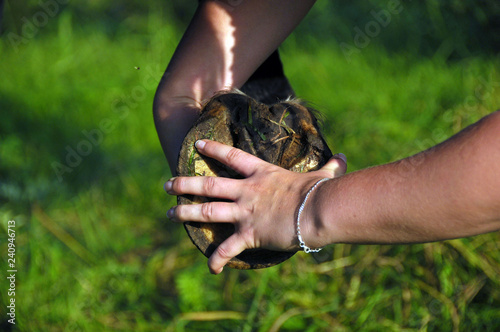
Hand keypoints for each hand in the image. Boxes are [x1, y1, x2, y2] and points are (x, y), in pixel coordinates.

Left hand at [165, 139, 346, 273]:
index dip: (212, 148)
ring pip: (207, 211)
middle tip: (167, 184)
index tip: (196, 144)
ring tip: (169, 214)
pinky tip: (211, 269)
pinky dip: (218, 259)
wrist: (317, 210)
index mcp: (261, 174)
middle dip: (185, 184)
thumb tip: (345, 158)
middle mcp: (247, 191)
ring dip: (186, 213)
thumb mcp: (323, 176)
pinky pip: (228, 249)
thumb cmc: (320, 191)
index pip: (231, 156)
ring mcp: (245, 212)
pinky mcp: (249, 233)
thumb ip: (330, 167)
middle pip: (208, 185)